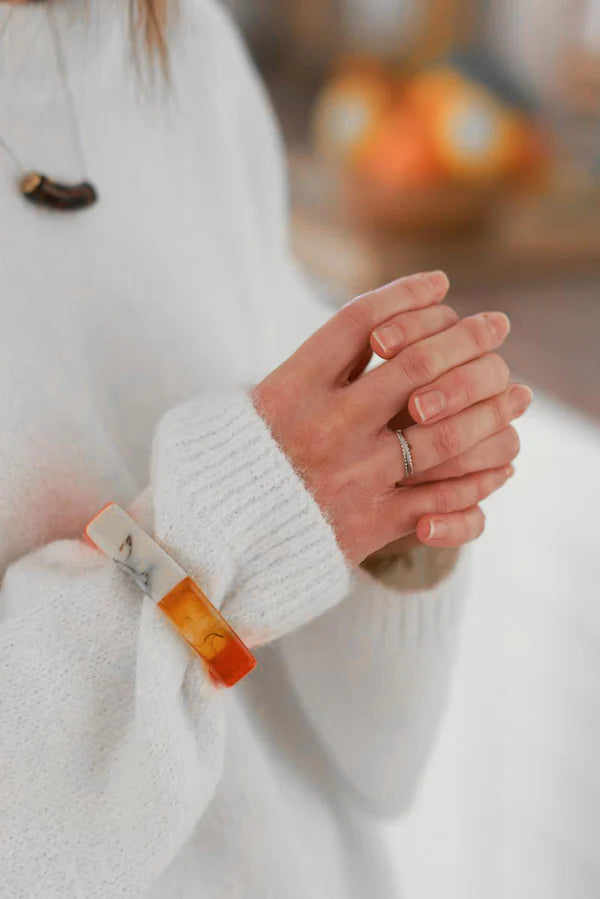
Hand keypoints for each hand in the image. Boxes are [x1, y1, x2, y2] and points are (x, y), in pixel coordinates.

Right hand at [251, 272, 530, 566]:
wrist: (216, 539)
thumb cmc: (240, 460)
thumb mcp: (259, 399)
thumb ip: (317, 365)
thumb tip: (387, 323)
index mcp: (291, 387)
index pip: (360, 321)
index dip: (407, 296)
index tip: (440, 284)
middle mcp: (326, 427)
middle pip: (416, 366)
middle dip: (468, 339)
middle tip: (497, 325)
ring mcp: (352, 477)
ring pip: (444, 433)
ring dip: (490, 407)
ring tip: (517, 392)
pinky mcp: (369, 524)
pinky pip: (443, 499)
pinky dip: (480, 478)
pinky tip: (502, 461)